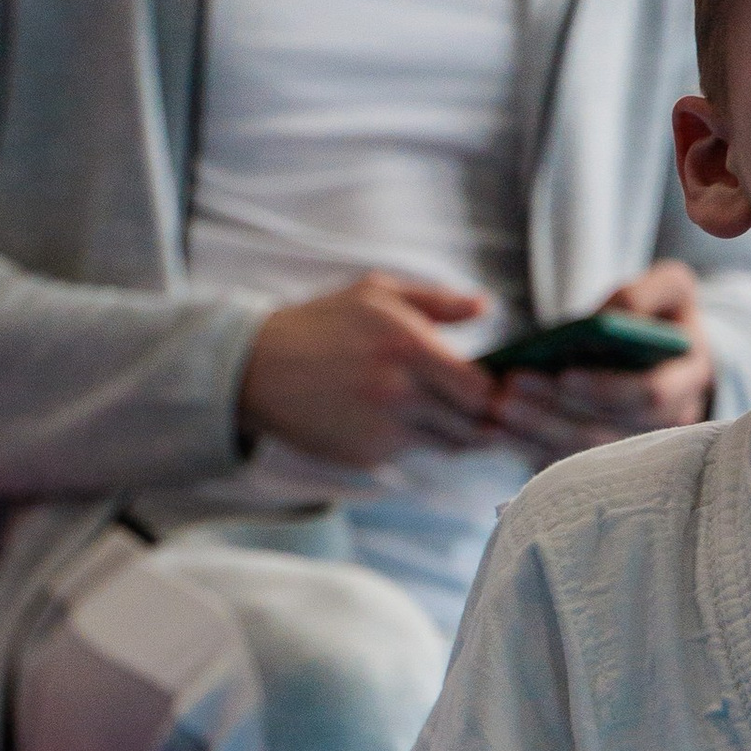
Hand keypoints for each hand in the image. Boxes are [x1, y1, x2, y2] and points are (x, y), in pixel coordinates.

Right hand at [237, 275, 501, 465]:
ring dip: (455, 433)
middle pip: (473, 424)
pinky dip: (417, 442)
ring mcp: (383, 429)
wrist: (257, 369)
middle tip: (485, 412)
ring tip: (447, 415)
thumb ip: (436, 302)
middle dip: (483, 419)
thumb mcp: (375, 294)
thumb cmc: (318, 325)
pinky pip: (412, 454)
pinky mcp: (367, 455)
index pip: (480, 388)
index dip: (493, 392)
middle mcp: (400, 392)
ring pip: (448, 445)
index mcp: (408, 346)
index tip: (493, 387)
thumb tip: (484, 306)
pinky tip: (402, 422)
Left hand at [491, 264, 714, 462]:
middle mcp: (668, 421)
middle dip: (557, 410)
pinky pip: (568, 460)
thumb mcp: (671, 286)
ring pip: (584, 451)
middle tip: (511, 389)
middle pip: (609, 430)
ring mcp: (639, 446)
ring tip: (498, 407)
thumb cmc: (665, 314)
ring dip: (538, 430)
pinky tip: (497, 427)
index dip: (606, 388)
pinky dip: (531, 444)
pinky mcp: (608, 458)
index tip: (564, 374)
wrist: (670, 353)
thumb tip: (608, 317)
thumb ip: (645, 293)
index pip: (650, 395)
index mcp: (688, 378)